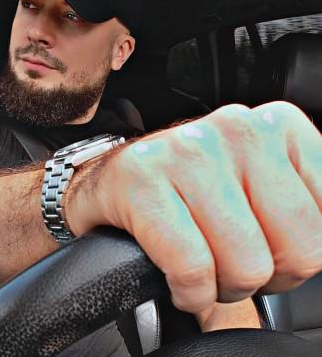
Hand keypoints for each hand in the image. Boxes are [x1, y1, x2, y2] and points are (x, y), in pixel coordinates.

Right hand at [66, 102, 321, 313]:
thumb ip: (304, 206)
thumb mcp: (262, 183)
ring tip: (205, 263)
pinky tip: (181, 278)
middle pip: (299, 250)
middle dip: (268, 275)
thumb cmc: (194, 187)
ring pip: (247, 265)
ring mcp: (188, 151)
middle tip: (235, 259)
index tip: (269, 247)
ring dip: (226, 287)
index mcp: (277, 126)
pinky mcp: (143, 179)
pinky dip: (191, 292)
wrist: (116, 176)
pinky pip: (193, 269)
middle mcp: (235, 129)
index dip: (299, 253)